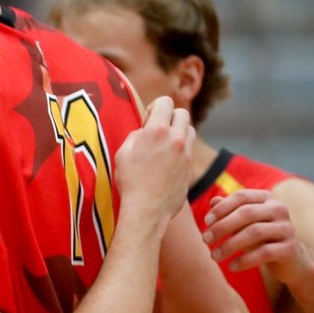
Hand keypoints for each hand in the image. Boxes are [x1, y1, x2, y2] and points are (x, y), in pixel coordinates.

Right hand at [113, 96, 194, 220]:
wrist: (147, 210)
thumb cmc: (130, 182)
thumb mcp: (123, 153)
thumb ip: (136, 135)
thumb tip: (145, 131)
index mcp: (157, 131)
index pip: (165, 102)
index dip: (155, 107)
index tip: (147, 120)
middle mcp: (176, 139)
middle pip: (182, 113)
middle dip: (169, 116)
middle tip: (157, 130)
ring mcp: (186, 154)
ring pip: (189, 130)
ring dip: (178, 131)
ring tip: (164, 144)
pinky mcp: (190, 167)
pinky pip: (189, 149)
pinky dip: (181, 148)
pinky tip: (167, 160)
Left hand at [203, 189, 313, 283]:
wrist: (291, 260)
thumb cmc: (261, 238)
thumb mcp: (244, 223)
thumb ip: (230, 211)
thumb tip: (213, 201)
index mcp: (267, 198)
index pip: (241, 196)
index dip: (222, 208)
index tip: (206, 222)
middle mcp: (279, 209)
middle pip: (247, 213)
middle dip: (222, 226)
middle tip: (205, 240)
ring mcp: (287, 228)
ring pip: (254, 232)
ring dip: (230, 245)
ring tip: (214, 256)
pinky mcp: (290, 248)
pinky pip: (264, 253)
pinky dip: (245, 260)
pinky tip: (232, 267)